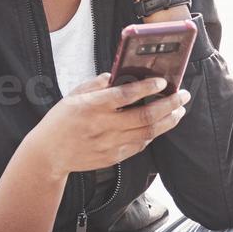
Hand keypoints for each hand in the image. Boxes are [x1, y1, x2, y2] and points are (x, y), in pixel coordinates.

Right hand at [28, 72, 191, 176]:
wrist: (48, 154)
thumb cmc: (61, 119)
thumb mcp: (74, 95)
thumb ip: (98, 84)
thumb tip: (121, 74)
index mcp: (92, 106)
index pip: (125, 95)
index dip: (147, 87)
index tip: (163, 81)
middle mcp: (104, 126)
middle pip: (145, 117)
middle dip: (169, 105)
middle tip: (183, 96)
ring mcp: (110, 144)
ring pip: (148, 133)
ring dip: (168, 121)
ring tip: (179, 110)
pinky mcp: (113, 157)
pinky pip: (139, 145)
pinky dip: (153, 134)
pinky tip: (161, 125)